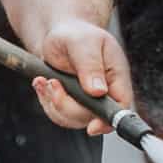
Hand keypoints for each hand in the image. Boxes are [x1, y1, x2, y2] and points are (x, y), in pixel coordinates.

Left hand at [31, 19, 133, 135]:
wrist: (60, 35)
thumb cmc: (76, 34)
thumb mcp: (84, 43)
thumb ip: (90, 65)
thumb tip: (98, 92)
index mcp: (116, 77)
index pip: (121, 106)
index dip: (108, 120)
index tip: (92, 127)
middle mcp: (105, 93)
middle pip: (92, 117)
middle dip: (67, 106)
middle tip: (53, 83)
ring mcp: (87, 101)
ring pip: (72, 119)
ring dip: (54, 103)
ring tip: (44, 80)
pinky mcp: (71, 103)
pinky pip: (58, 114)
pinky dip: (46, 101)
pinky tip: (42, 83)